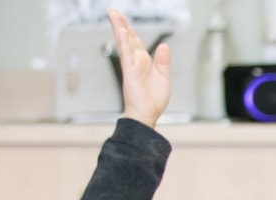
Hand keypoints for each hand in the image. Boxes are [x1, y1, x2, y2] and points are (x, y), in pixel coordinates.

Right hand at [109, 9, 171, 127]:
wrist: (147, 113)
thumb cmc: (153, 98)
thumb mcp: (163, 76)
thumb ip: (163, 60)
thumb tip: (164, 45)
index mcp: (143, 60)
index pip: (135, 40)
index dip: (129, 28)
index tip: (122, 17)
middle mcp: (135, 60)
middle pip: (127, 37)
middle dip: (120, 23)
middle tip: (112, 10)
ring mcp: (131, 64)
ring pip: (124, 42)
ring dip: (119, 27)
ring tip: (112, 14)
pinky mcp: (130, 71)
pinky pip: (126, 54)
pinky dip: (124, 42)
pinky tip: (121, 31)